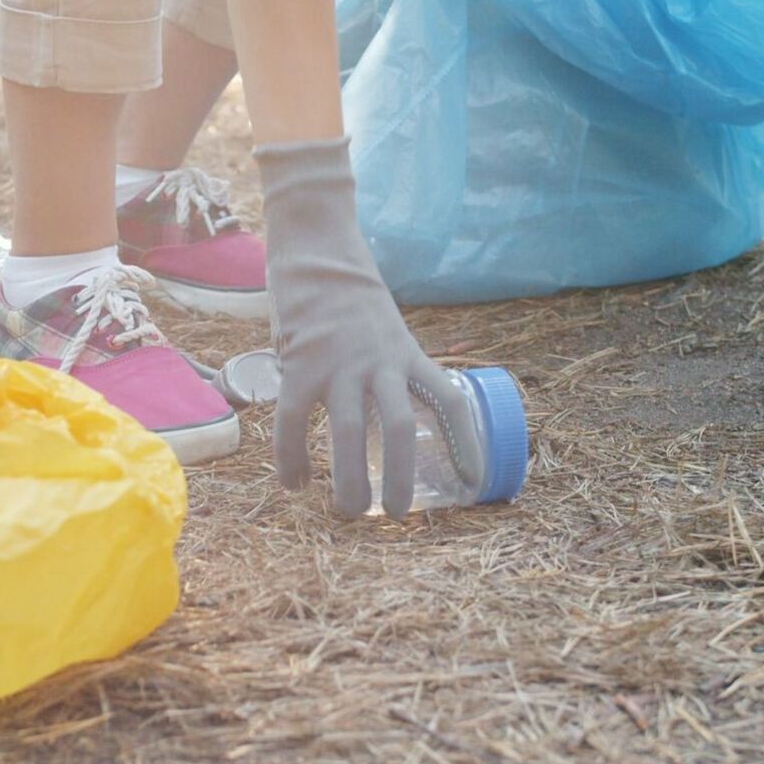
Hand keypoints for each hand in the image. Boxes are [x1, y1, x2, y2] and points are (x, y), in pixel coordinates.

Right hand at [257, 138, 479, 517]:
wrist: (315, 250)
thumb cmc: (351, 296)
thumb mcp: (388, 329)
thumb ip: (392, 369)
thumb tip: (392, 420)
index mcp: (407, 353)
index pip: (447, 400)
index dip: (464, 442)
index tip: (472, 479)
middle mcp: (378, 361)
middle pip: (397, 428)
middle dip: (398, 477)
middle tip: (395, 514)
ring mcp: (336, 363)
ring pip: (346, 433)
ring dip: (348, 480)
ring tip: (349, 511)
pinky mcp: (298, 364)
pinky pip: (293, 422)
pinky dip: (291, 459)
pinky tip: (294, 484)